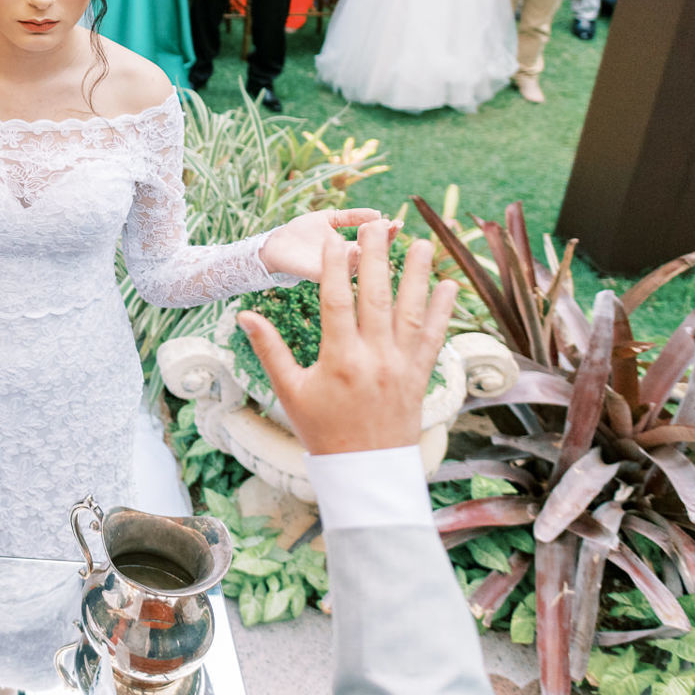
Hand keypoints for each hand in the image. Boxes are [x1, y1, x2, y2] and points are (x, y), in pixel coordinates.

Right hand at [239, 222, 456, 454]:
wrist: (366, 470)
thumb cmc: (323, 430)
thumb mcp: (290, 391)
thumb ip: (270, 350)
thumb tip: (244, 316)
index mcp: (339, 359)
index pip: (337, 302)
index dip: (336, 268)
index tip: (336, 240)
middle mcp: (374, 358)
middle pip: (377, 297)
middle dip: (379, 257)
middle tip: (380, 225)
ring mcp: (401, 366)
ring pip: (412, 312)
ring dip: (418, 276)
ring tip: (422, 244)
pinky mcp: (420, 375)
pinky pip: (434, 338)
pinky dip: (443, 311)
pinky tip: (450, 286)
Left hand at [257, 208, 388, 281]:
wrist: (274, 243)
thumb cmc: (301, 232)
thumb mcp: (329, 219)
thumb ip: (350, 216)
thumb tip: (377, 213)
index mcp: (349, 250)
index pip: (375, 244)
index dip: (387, 234)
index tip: (397, 222)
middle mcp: (345, 264)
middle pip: (372, 256)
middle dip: (384, 242)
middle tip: (392, 227)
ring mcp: (333, 271)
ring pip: (357, 265)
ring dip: (369, 249)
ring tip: (376, 234)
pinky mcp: (318, 275)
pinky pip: (337, 271)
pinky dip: (347, 260)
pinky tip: (356, 248)